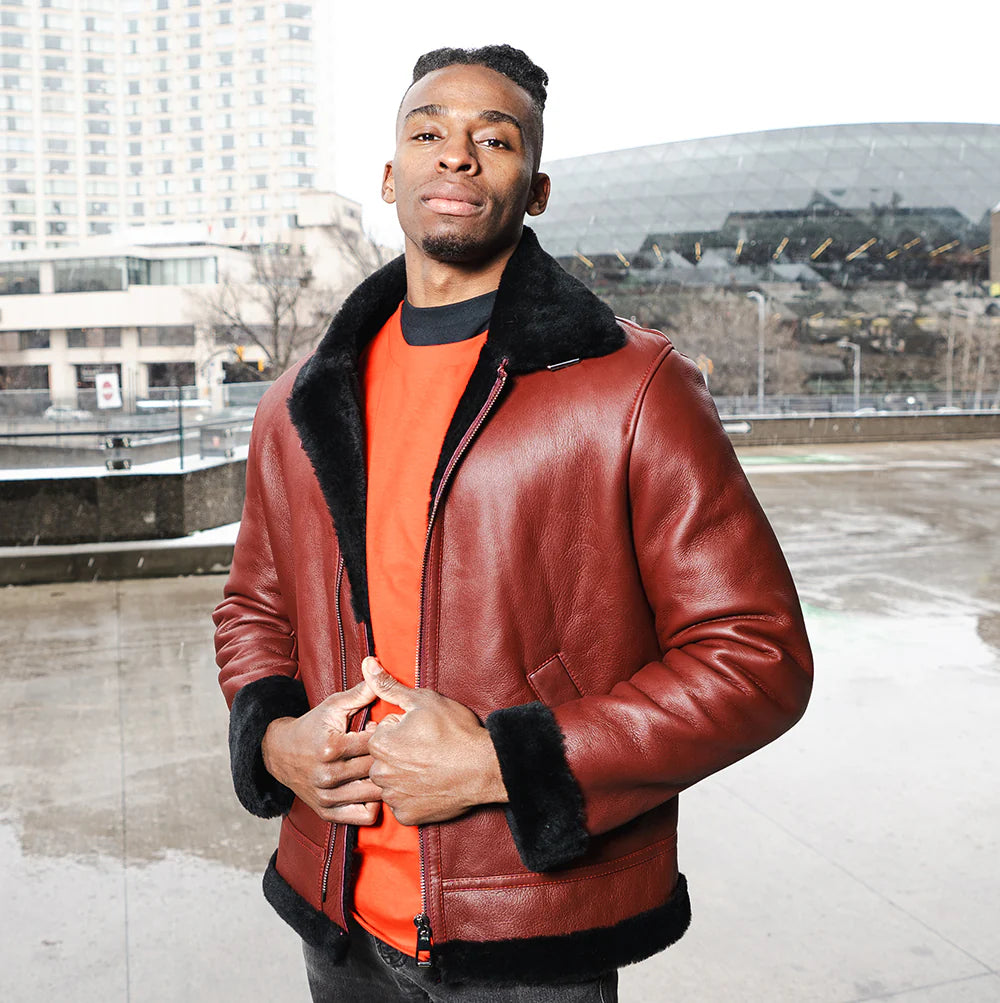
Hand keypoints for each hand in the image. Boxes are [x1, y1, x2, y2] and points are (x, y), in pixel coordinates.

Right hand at [261, 679, 382, 824]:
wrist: (279, 753)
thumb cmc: (311, 727)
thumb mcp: (332, 706)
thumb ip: (359, 694)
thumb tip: (379, 673)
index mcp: (330, 748)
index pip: (375, 745)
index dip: (388, 736)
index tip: (390, 731)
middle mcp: (327, 776)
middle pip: (376, 769)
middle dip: (390, 759)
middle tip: (395, 751)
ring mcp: (327, 797)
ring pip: (374, 794)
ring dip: (384, 781)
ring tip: (385, 769)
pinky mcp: (327, 813)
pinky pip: (363, 816)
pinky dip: (374, 804)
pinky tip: (373, 788)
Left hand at [361, 656, 507, 825]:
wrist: (484, 767)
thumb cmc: (455, 731)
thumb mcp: (423, 700)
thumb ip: (389, 685)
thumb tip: (367, 663)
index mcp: (379, 743)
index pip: (380, 733)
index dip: (402, 729)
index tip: (422, 731)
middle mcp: (380, 773)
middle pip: (382, 759)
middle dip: (399, 753)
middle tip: (427, 749)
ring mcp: (393, 797)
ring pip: (391, 782)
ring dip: (404, 775)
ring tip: (430, 767)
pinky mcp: (406, 816)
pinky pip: (402, 804)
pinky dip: (413, 797)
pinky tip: (431, 785)